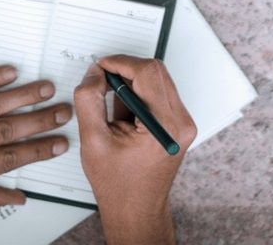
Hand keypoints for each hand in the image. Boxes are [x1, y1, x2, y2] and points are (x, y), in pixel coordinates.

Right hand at [73, 55, 196, 244]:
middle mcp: (181, 122)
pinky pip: (159, 93)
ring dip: (132, 84)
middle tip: (102, 82)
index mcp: (165, 126)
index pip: (147, 73)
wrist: (136, 209)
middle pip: (155, 72)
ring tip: (114, 113)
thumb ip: (89, 101)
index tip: (101, 65)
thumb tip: (94, 73)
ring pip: (157, 80)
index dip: (120, 63)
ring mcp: (183, 122)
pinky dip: (138, 95)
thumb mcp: (93, 141)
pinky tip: (125, 118)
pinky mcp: (178, 124)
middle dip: (125, 71)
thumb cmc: (118, 185)